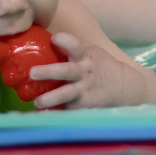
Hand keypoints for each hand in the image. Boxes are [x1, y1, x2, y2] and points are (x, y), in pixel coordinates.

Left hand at [29, 33, 155, 108]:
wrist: (123, 86)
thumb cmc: (98, 65)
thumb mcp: (90, 52)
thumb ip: (71, 49)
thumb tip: (40, 41)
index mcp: (86, 55)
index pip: (76, 45)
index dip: (65, 41)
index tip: (54, 39)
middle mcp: (84, 72)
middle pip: (66, 71)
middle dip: (48, 71)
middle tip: (32, 73)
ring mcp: (85, 90)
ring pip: (66, 94)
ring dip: (50, 98)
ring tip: (36, 102)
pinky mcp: (84, 105)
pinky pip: (68, 109)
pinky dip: (55, 112)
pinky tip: (43, 115)